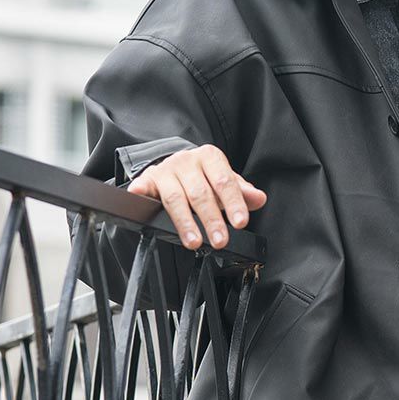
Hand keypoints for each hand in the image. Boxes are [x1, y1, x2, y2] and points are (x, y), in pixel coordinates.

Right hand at [128, 143, 266, 249]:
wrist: (175, 166)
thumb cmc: (203, 177)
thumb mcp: (224, 182)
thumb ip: (242, 192)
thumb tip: (259, 199)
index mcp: (210, 157)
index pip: (224, 181)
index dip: (233, 203)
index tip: (240, 222)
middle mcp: (187, 161)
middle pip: (200, 193)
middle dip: (211, 219)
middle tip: (220, 240)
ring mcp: (166, 171)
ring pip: (175, 198)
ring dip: (185, 222)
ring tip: (194, 242)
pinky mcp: (147, 180)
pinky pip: (143, 188)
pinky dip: (140, 193)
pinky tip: (138, 201)